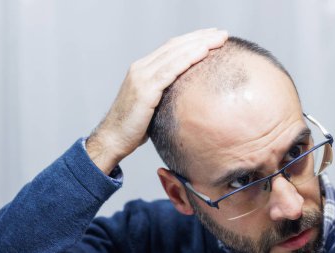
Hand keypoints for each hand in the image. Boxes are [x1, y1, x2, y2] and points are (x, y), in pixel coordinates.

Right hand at [87, 28, 227, 173]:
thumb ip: (164, 92)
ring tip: (219, 39)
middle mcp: (141, 68)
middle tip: (222, 33)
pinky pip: (170, 71)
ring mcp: (141, 77)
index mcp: (142, 69)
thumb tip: (185, 94)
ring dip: (199, 45)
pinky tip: (203, 52)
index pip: (171, 48)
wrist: (112, 139)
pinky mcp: (144, 90)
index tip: (212, 37)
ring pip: (174, 54)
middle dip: (200, 38)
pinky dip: (188, 59)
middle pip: (175, 46)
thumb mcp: (151, 103)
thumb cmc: (134, 126)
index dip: (192, 40)